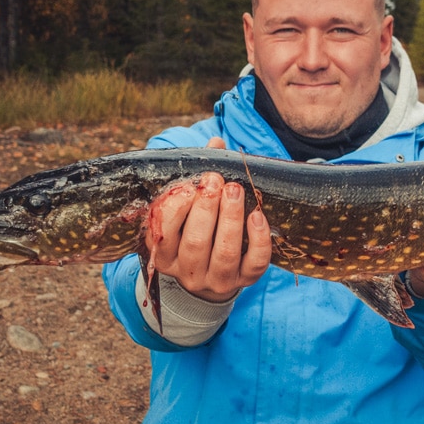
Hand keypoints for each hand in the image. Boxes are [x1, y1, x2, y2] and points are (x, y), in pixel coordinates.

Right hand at [144, 138, 271, 301]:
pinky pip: (255, 263)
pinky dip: (259, 239)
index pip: (164, 235)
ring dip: (231, 218)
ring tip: (235, 189)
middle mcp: (188, 273)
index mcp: (165, 255)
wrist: (209, 274)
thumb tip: (216, 142)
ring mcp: (217, 280)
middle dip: (206, 208)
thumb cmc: (193, 231)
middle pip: (196, 243)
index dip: (176, 209)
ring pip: (225, 253)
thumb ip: (196, 178)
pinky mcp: (245, 281)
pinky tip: (257, 215)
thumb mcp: (185, 210)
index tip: (189, 185)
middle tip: (215, 179)